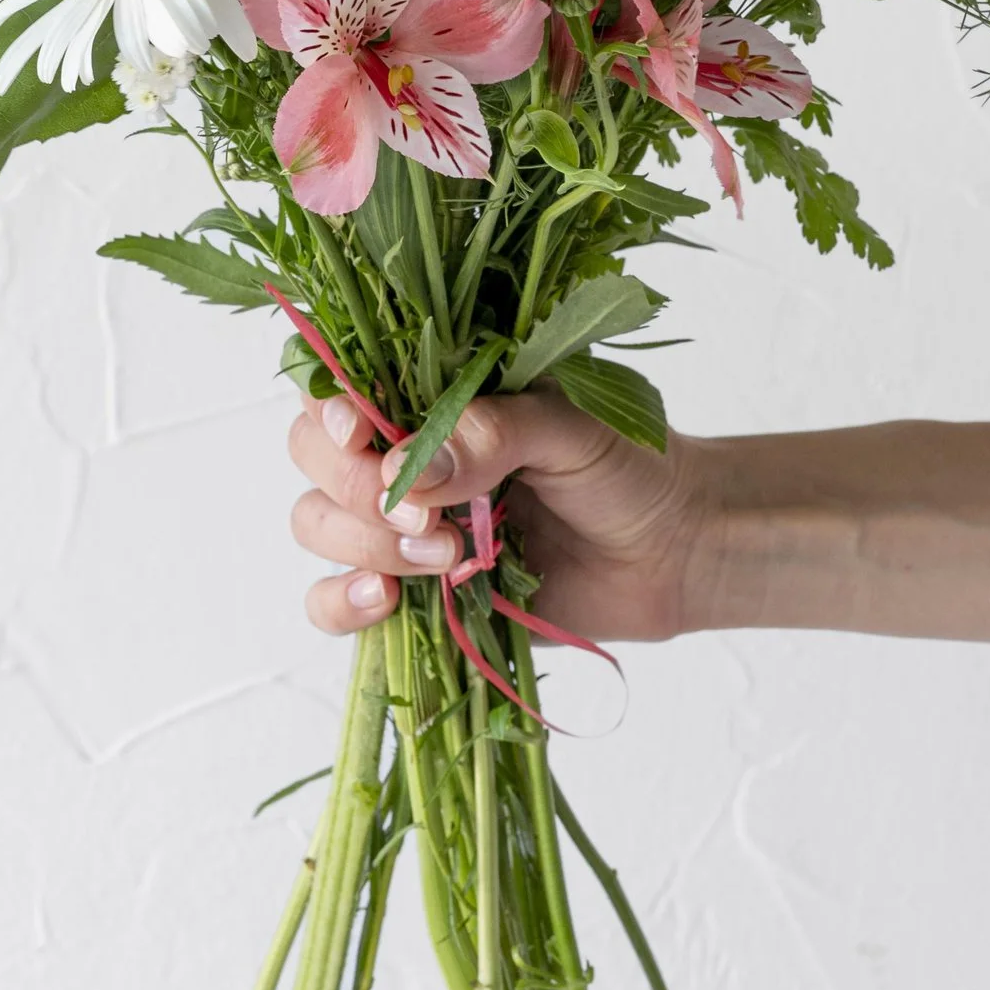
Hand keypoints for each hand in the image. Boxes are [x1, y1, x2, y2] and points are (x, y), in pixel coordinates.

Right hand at [286, 390, 717, 642]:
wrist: (676, 552)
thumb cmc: (631, 467)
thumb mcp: (571, 426)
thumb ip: (491, 435)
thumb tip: (404, 475)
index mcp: (430, 394)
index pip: (339, 385)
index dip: (330, 411)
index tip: (360, 436)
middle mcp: (402, 456)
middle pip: (313, 458)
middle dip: (352, 489)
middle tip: (428, 517)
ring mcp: (402, 526)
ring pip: (318, 526)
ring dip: (364, 545)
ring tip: (448, 558)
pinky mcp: (414, 594)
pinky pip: (336, 604)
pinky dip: (343, 604)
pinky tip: (385, 601)